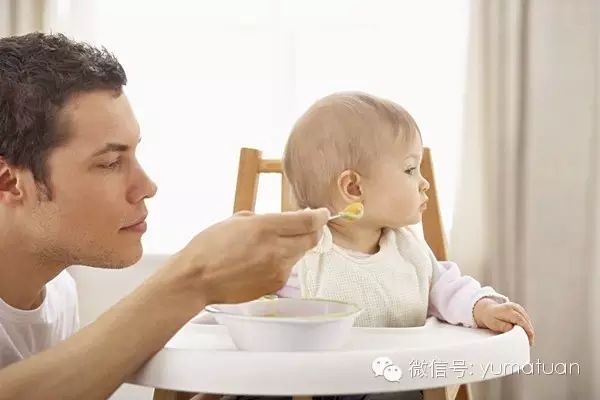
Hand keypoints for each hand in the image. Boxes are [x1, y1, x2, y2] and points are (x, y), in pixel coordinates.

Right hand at [171, 208, 329, 304]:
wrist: (196, 279)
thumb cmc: (209, 247)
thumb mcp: (238, 220)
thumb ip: (266, 219)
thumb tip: (286, 221)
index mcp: (266, 227)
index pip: (309, 221)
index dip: (320, 216)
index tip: (323, 213)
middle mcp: (276, 249)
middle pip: (312, 239)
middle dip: (312, 231)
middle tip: (306, 226)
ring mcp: (278, 270)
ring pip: (300, 254)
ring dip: (295, 246)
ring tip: (272, 245)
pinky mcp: (275, 285)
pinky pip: (288, 269)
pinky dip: (282, 262)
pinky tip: (262, 261)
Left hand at [473, 298, 534, 345]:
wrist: (488, 310)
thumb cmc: (490, 318)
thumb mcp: (493, 323)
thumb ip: (502, 326)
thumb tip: (511, 328)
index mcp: (507, 309)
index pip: (520, 320)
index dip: (526, 330)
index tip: (530, 339)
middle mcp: (514, 306)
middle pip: (526, 320)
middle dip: (529, 331)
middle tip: (530, 342)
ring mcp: (518, 307)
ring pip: (527, 320)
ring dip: (529, 329)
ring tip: (528, 339)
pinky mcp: (520, 310)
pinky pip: (526, 319)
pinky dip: (527, 326)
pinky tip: (525, 333)